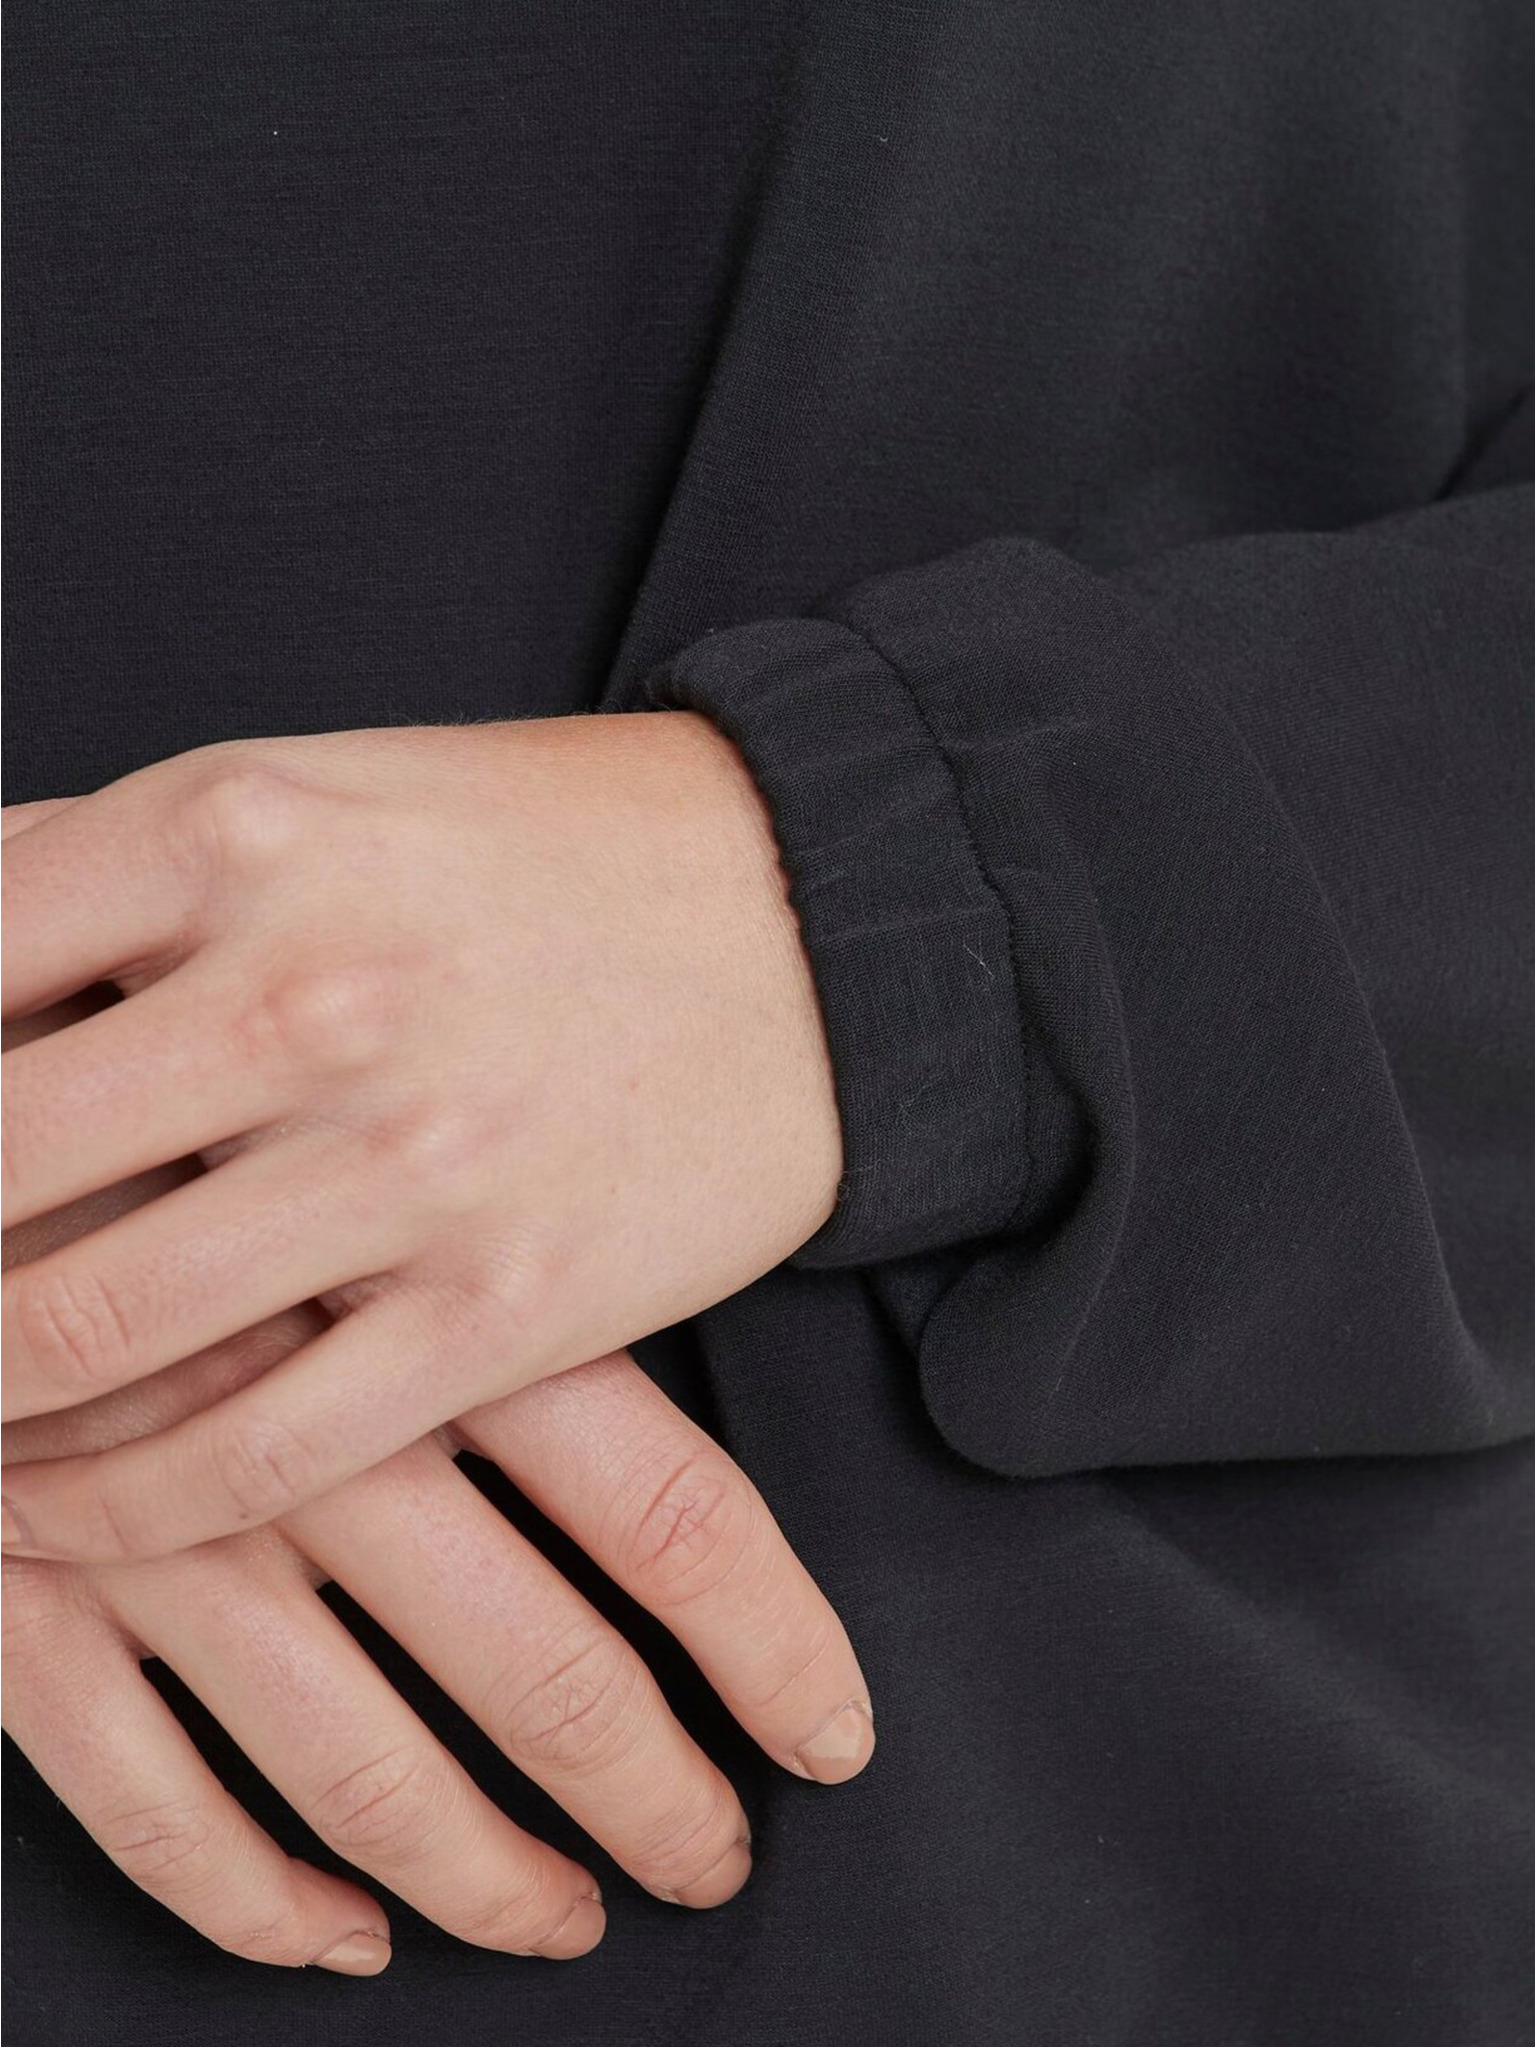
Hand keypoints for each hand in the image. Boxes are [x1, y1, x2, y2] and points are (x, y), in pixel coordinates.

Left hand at [0, 719, 841, 1558]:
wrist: (826, 915)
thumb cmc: (553, 846)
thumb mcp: (327, 788)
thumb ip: (112, 871)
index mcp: (241, 829)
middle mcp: (313, 994)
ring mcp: (414, 1163)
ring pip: (84, 1334)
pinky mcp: (506, 1307)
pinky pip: (252, 1453)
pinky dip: (110, 1502)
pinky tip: (53, 1503)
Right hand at [3, 1003, 874, 1970]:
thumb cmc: (164, 1123)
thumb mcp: (349, 1123)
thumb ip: (493, 1227)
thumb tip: (672, 1302)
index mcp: (430, 1317)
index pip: (665, 1511)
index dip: (767, 1645)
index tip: (825, 1730)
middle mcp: (323, 1445)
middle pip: (546, 1673)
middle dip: (650, 1795)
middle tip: (708, 1856)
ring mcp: (169, 1543)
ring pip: (365, 1774)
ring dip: (481, 1876)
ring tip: (558, 1916)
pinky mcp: (26, 1610)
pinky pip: (151, 1806)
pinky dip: (253, 1897)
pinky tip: (331, 1931)